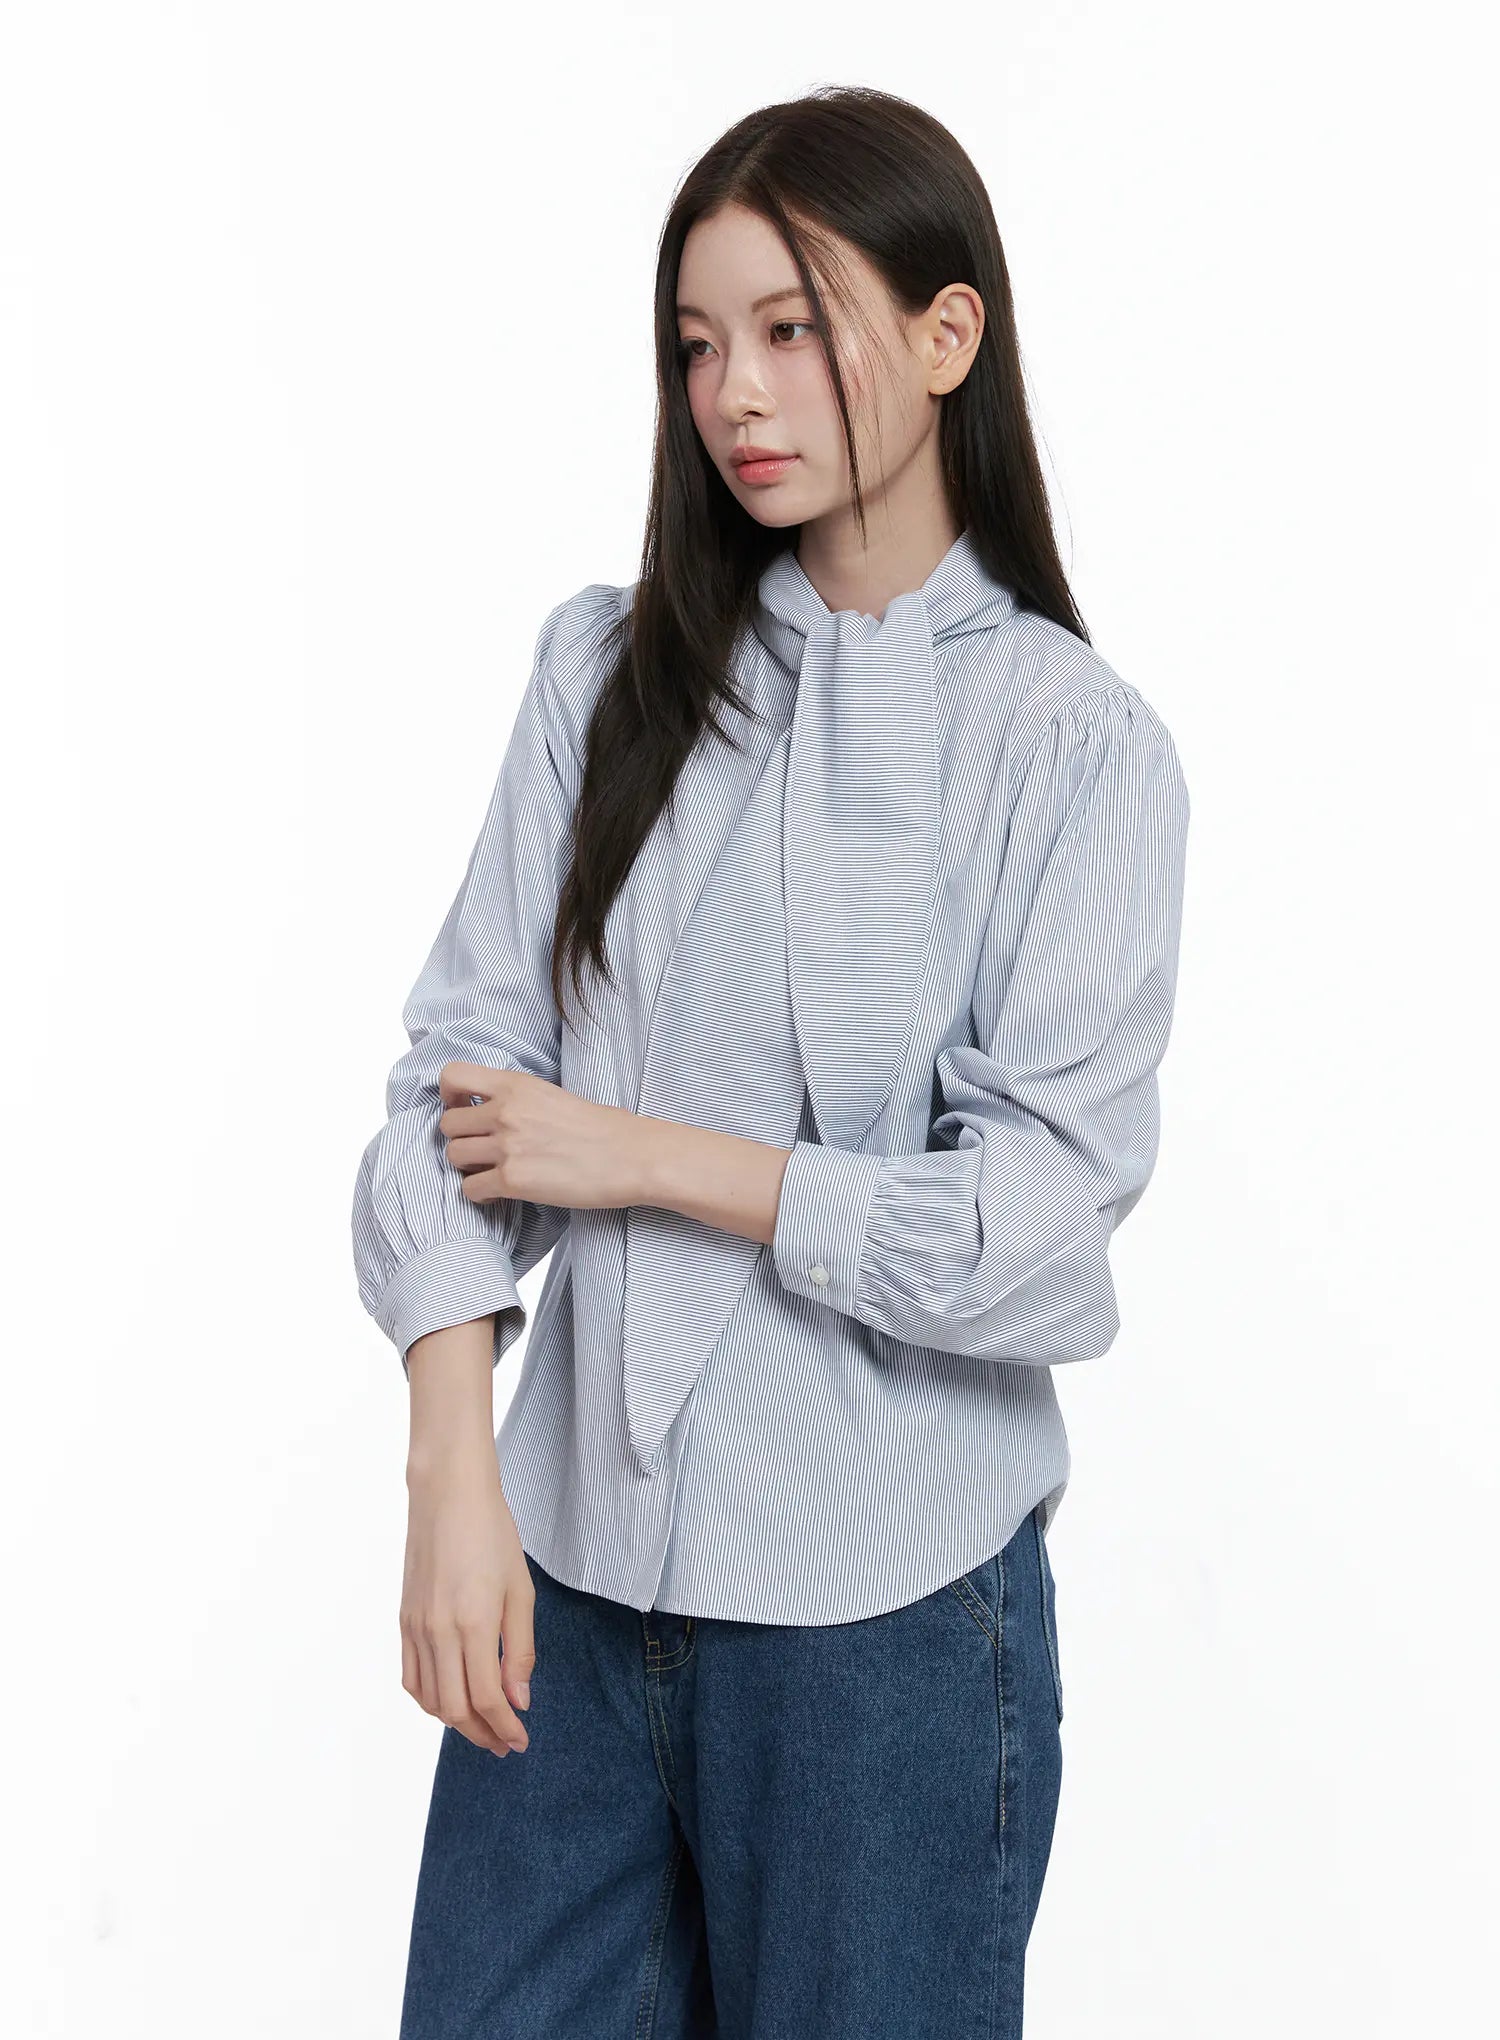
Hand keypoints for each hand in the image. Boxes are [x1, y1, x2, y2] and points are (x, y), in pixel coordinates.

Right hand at [401, 1438, 534, 1757]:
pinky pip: (411, 1677)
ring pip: (429, 1699)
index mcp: (473, 1624)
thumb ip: (519, 1649)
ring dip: (456, 1723)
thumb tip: (518, 1700)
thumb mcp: (520, 1590)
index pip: (486, 1698)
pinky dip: (429, 1700)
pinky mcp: (403, 1620)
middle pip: (455, 1709)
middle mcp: (438, 1632)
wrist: (447, 1495)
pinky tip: (449, 1701)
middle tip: (504, 1742)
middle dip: (482, 1733)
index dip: (505, 1727)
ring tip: (482, 1726)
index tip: (520, 1740)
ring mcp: (416, 1628)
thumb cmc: (492, 1535)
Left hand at [437, 1061, 650, 1210]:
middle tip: (481, 1149)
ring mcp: (507, 1146)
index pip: (452, 1076)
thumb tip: (494, 1112)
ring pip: (454, 1157)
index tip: (460, 1107)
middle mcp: (506, 1112)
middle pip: (447, 1125)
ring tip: (492, 1171)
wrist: (631, 1156)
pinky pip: (470, 1189)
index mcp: (516, 1085)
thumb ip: (518, 1099)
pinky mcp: (513, 1181)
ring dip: (468, 1167)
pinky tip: (500, 1192)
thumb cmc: (604, 1128)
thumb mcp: (554, 1095)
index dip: (448, 1095)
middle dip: (460, 1139)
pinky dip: (480, 1194)